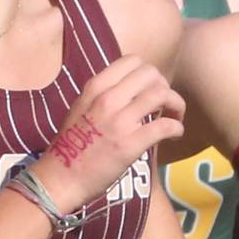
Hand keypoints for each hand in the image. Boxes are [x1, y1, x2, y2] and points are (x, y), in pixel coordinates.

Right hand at [32, 54, 184, 212]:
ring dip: (176, 104)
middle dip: (164, 86)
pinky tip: (174, 134)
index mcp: (95, 88)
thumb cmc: (71, 145)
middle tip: (164, 104)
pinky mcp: (131, 145)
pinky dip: (177, 127)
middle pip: (151, 74)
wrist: (61, 178)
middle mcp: (108, 99)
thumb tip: (130, 88)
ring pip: (162, 94)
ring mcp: (119, 121)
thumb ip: (102, 94)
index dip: (147, 73)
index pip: (132, 60)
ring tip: (175, 116)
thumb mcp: (80, 108)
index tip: (148, 89)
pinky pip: (165, 125)